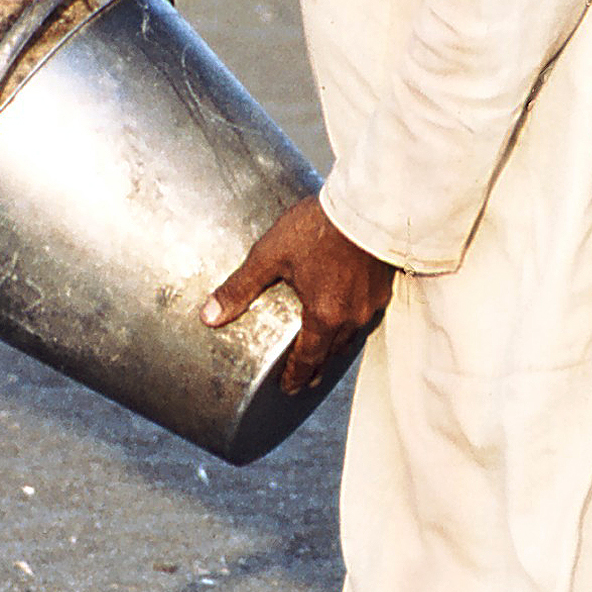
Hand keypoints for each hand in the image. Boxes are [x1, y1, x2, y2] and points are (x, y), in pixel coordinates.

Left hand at [202, 195, 394, 393]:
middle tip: (304, 377)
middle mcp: (351, 317)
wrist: (365, 204)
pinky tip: (345, 311)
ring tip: (322, 346)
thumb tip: (209, 316)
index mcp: (324, 316)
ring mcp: (371, 302)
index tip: (289, 387)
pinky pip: (365, 315)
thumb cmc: (318, 227)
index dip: (296, 377)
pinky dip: (351, 321)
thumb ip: (240, 287)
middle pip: (332, 354)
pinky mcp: (383, 285)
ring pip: (352, 336)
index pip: (309, 361)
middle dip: (316, 368)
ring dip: (335, 345)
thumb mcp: (270, 255)